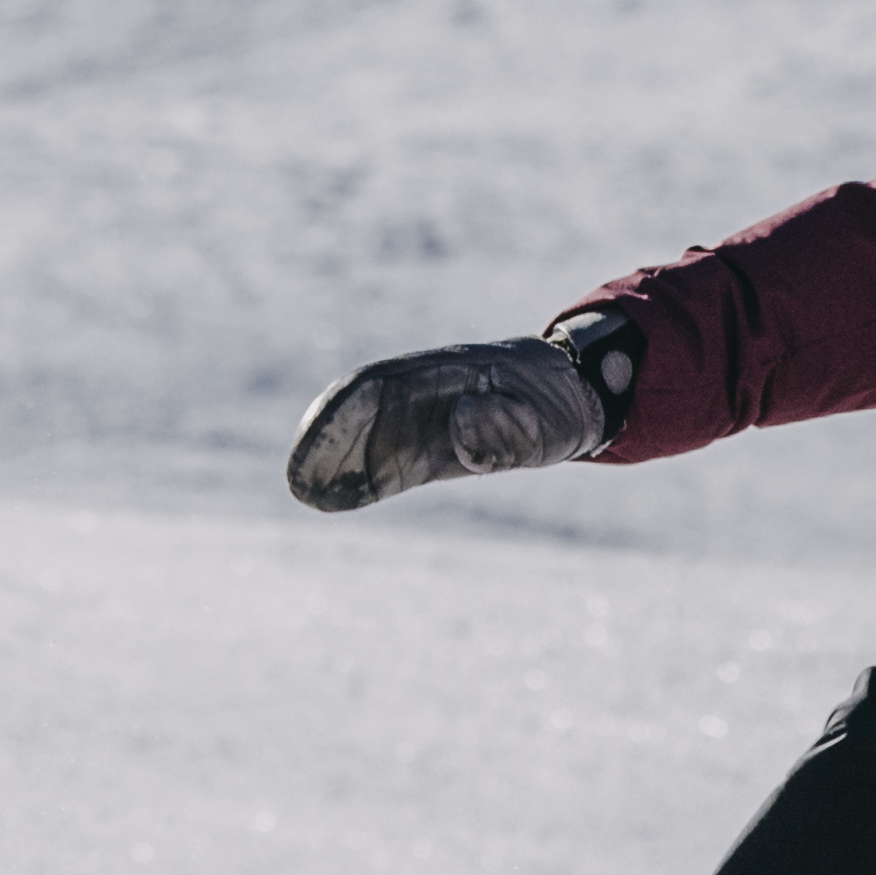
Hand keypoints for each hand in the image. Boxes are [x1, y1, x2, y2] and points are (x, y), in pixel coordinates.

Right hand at [283, 321, 628, 511]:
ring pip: (368, 434)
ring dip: (334, 459)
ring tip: (305, 492)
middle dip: (324, 439)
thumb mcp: (545, 419)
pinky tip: (334, 498)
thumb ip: (506, 427)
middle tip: (297, 482)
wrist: (578, 392)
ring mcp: (426, 418)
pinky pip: (388, 459)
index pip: (379, 388)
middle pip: (359, 407)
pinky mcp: (434, 446)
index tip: (318, 446)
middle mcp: (426, 394)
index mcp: (447, 376)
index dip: (342, 416)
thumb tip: (457, 432)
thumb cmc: (558, 405)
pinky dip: (359, 475)